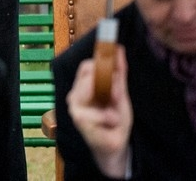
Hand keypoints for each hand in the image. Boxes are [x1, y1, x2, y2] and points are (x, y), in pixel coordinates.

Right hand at [66, 45, 132, 177]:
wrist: (113, 146)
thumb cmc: (115, 120)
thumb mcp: (121, 95)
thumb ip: (120, 74)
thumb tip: (119, 49)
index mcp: (83, 86)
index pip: (87, 66)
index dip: (102, 63)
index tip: (117, 68)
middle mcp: (74, 95)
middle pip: (88, 74)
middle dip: (108, 83)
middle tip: (117, 96)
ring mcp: (74, 107)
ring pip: (91, 89)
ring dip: (109, 100)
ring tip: (114, 113)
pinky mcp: (79, 120)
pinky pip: (97, 110)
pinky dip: (108, 117)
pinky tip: (110, 122)